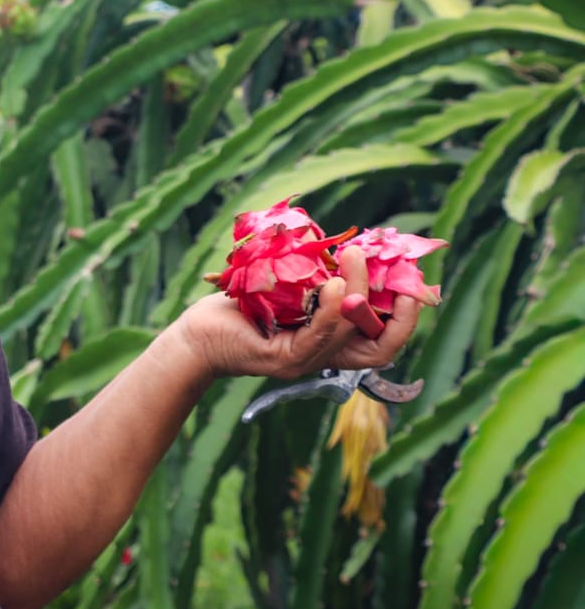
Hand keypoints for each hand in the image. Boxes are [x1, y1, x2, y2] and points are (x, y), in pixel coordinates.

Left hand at [169, 245, 422, 381]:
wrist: (196, 335)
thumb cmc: (240, 308)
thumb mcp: (288, 288)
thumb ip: (319, 278)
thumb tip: (353, 246)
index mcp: (330, 343)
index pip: (383, 343)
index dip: (405, 318)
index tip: (411, 282)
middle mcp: (322, 358)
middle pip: (381, 350)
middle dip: (400, 314)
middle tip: (401, 276)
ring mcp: (304, 362)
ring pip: (350, 332)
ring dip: (359, 291)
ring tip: (355, 256)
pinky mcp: (282, 359)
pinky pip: (319, 335)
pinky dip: (332, 308)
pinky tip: (334, 283)